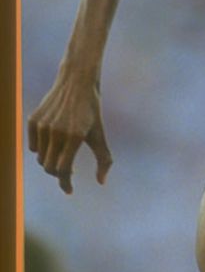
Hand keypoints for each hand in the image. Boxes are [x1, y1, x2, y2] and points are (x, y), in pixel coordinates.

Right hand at [27, 74, 111, 194]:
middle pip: (50, 167)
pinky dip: (41, 150)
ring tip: (62, 155)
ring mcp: (43, 125)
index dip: (66, 183)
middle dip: (59, 174)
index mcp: (74, 136)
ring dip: (51, 161)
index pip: (63, 170)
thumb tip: (101, 183)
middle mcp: (56, 131)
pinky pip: (33, 147)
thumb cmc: (91, 110)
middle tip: (68, 172)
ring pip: (41, 158)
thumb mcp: (100, 133)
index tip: (70, 190)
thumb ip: (104, 159)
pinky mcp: (33, 120)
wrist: (76, 82)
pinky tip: (52, 145)